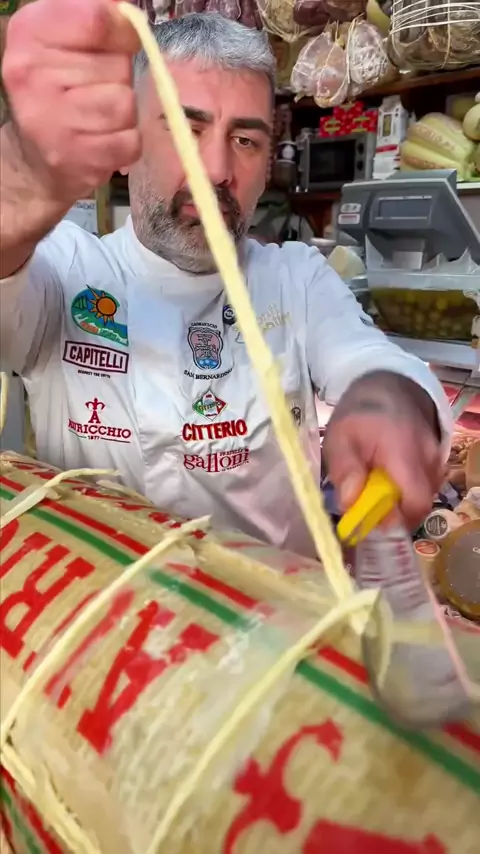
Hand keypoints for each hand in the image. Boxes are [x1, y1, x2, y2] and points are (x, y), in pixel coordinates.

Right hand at [2, 0, 140, 203]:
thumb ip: (97, 19)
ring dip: (124, 111)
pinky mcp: (76, 158)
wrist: (35, 155)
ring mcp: (52, 121)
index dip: (122, 31)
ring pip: (125, 104)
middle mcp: (32, 75)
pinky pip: (130, 141)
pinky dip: (126, 141)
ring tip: (99, 114)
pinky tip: (104, 138)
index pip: (98, 20)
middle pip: (118, 65)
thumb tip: (131, 17)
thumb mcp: (62, 39)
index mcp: (29, 33)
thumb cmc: (57, 87)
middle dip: (119, 76)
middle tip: (95, 87)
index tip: (122, 40)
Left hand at [323, 371, 443, 531]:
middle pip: (419, 504)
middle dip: (393, 512)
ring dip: (399, 499)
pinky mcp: (437, 460)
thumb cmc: (359, 414)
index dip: (395, 521)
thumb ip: (344, 469)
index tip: (371, 521)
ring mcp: (437, 458)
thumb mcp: (338, 437)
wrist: (387, 386)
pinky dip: (406, 488)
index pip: (415, 502)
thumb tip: (350, 503)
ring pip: (422, 496)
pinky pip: (424, 485)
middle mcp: (429, 457)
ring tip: (376, 484)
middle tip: (368, 503)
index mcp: (404, 452)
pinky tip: (389, 476)